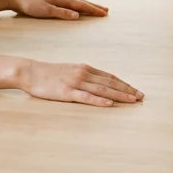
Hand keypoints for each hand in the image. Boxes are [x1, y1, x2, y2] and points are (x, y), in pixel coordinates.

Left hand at [10, 0, 107, 19]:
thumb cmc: (31, 5)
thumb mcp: (46, 11)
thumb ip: (62, 13)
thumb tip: (77, 15)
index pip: (81, 5)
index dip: (93, 10)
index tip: (104, 14)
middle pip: (82, 2)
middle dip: (94, 6)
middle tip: (106, 10)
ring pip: (77, 2)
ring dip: (88, 5)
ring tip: (96, 8)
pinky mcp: (54, 1)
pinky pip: (71, 3)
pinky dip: (79, 5)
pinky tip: (79, 8)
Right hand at [20, 60, 143, 106]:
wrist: (30, 71)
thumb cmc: (49, 73)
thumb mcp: (70, 70)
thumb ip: (84, 75)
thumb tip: (97, 83)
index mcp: (85, 68)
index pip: (110, 77)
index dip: (124, 84)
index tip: (136, 90)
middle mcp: (83, 73)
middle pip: (110, 83)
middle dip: (127, 90)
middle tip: (141, 97)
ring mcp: (75, 83)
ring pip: (102, 90)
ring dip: (119, 95)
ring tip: (132, 100)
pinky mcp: (67, 92)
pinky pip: (86, 97)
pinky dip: (99, 101)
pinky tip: (109, 104)